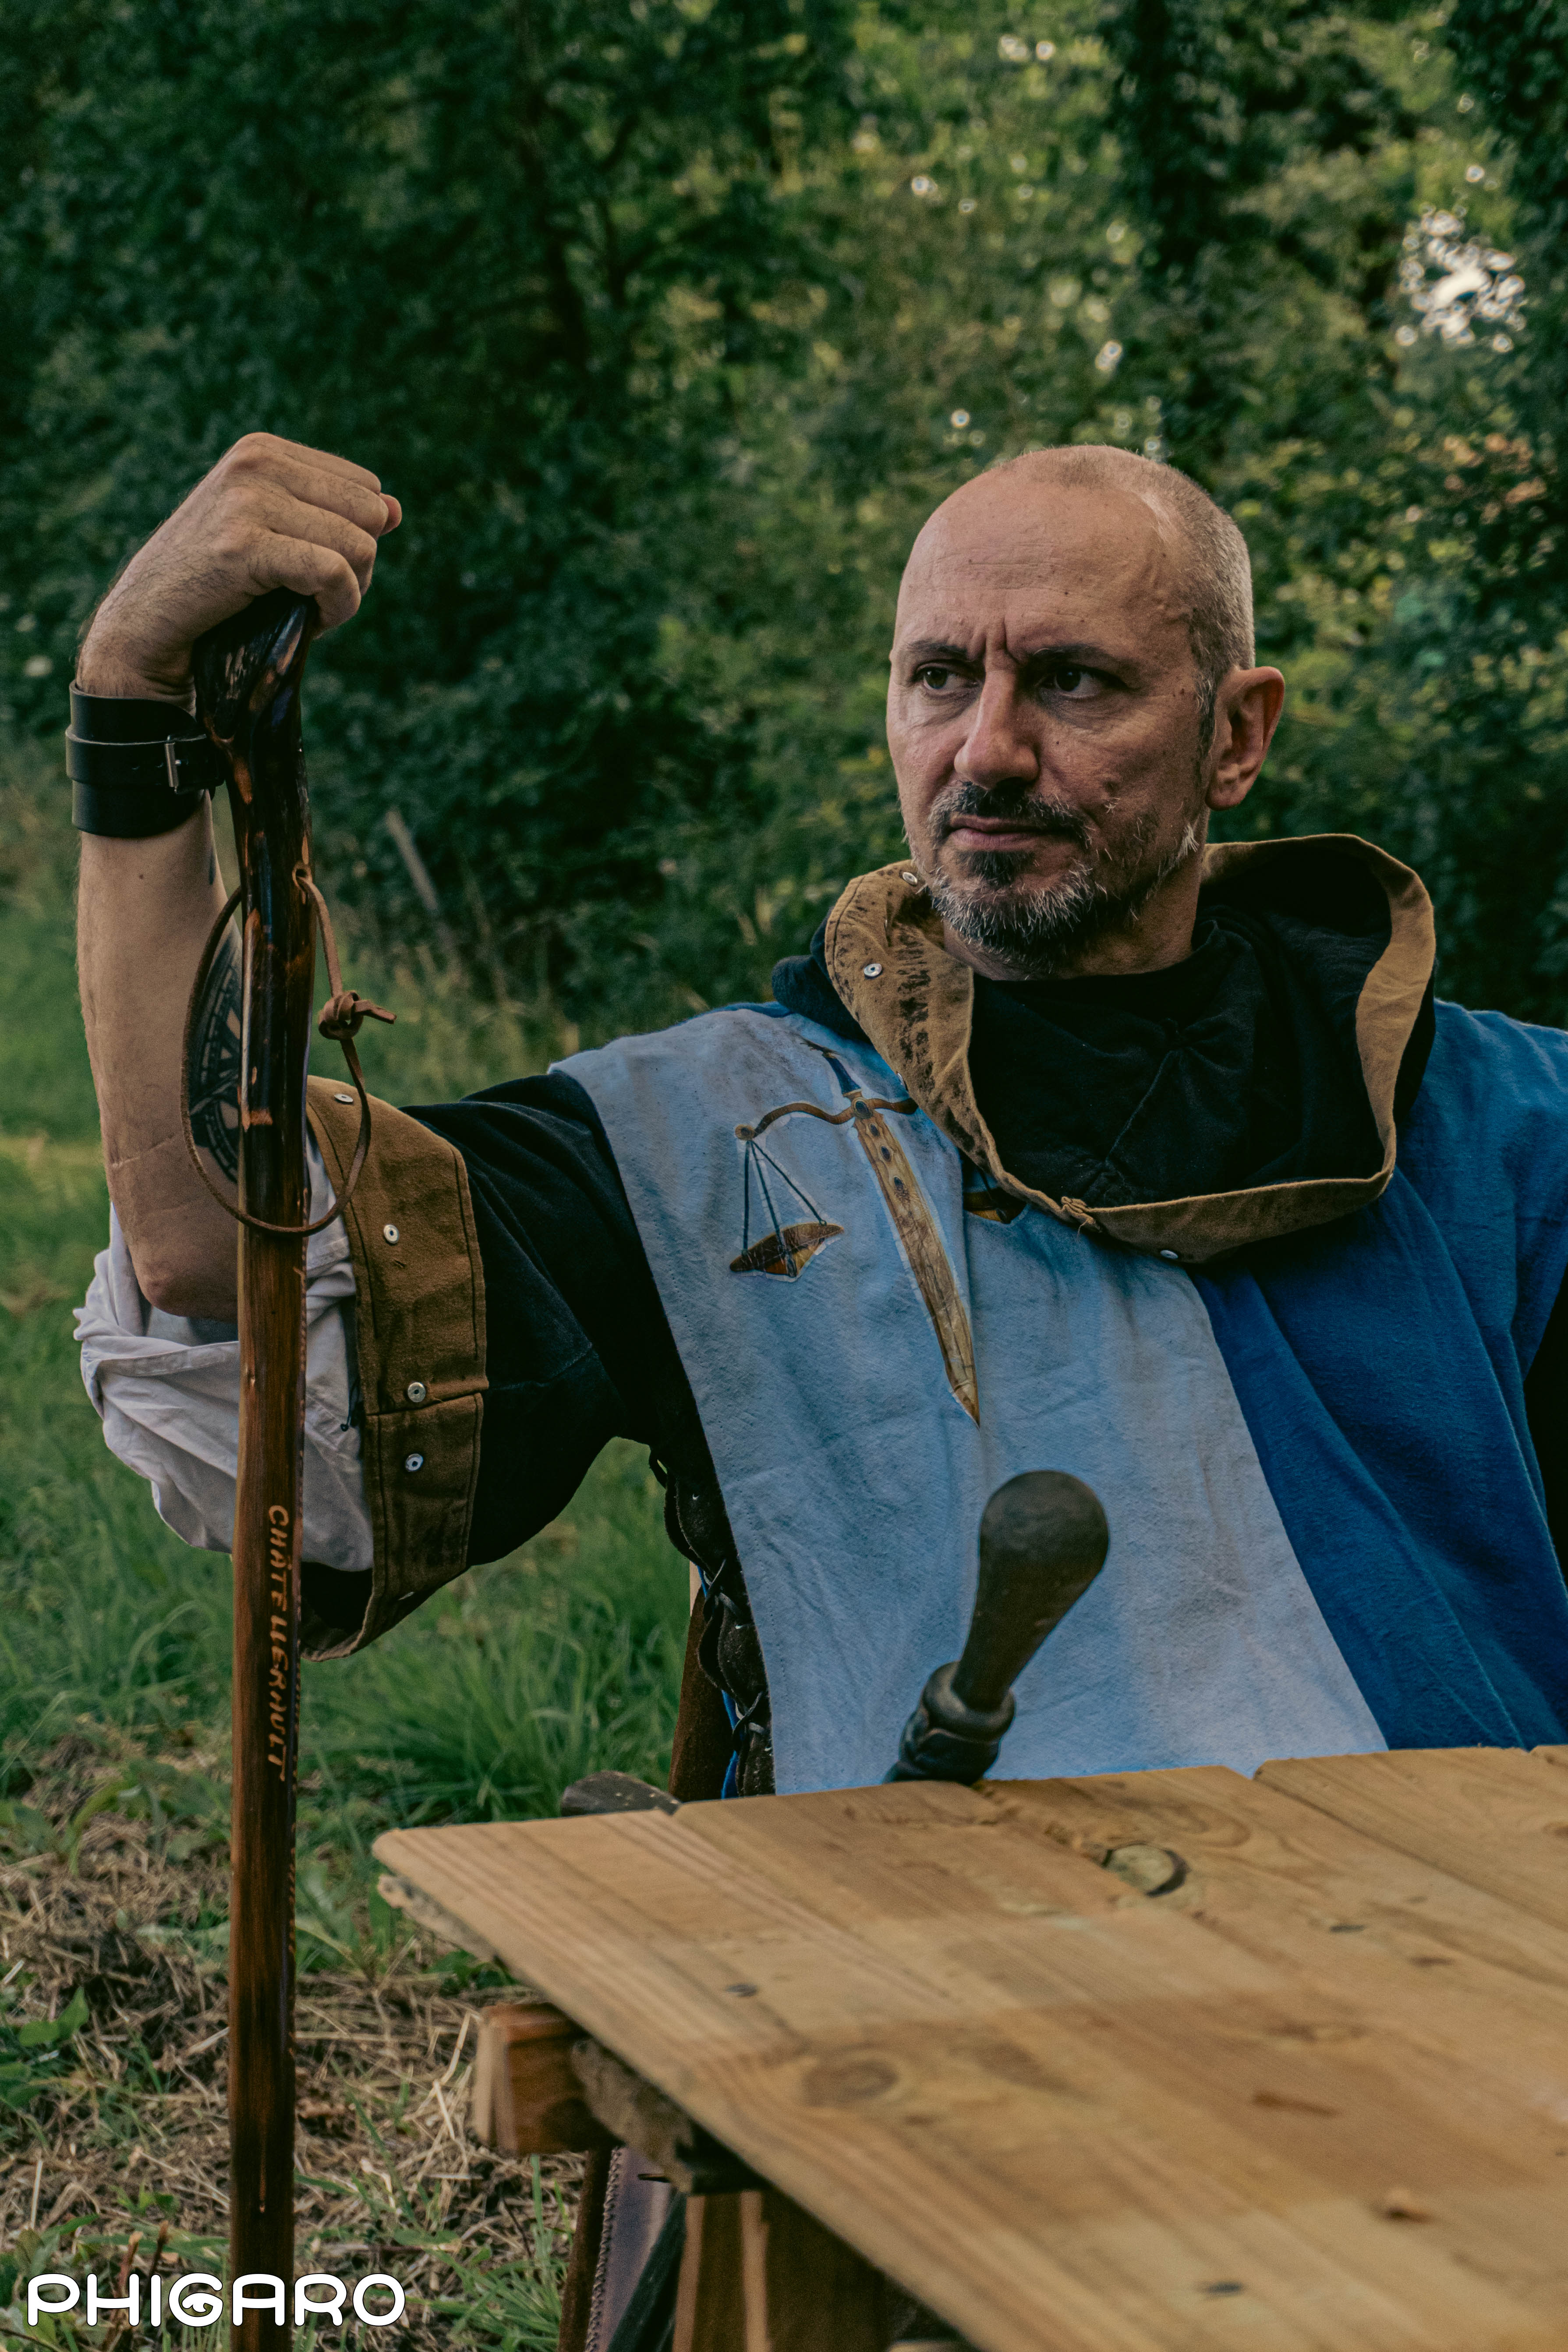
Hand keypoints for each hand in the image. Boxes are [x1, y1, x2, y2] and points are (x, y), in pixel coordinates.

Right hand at [77, 433, 401, 700]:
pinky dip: (340, 607)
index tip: (315, 568)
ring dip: (348, 593)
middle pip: (370, 515)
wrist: (147, 624)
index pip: (366, 489)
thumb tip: (396, 509)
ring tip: (308, 608)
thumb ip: (334, 518)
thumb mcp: (278, 537)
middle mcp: (255, 462)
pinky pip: (335, 572)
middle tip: (316, 595)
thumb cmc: (216, 586)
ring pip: (360, 545)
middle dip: (358, 566)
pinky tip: (316, 622)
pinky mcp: (243, 545)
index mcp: (264, 449)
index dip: (356, 538)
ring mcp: (247, 500)